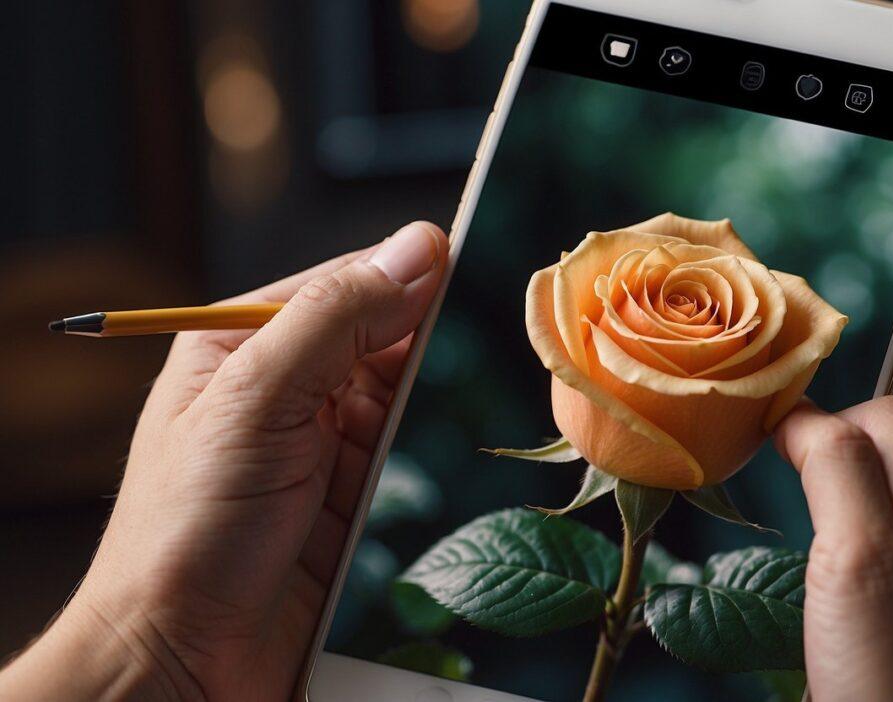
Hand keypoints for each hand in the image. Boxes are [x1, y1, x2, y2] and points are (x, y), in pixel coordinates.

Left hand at [0, 222, 448, 700]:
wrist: (180, 663)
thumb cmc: (186, 532)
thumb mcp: (254, 401)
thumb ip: (334, 318)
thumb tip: (417, 248)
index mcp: (244, 343)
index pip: (344, 284)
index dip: (407, 275)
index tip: (471, 270)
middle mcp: (287, 385)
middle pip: (383, 336)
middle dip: (430, 340)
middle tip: (491, 335)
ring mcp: (324, 442)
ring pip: (407, 394)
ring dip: (438, 400)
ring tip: (476, 399)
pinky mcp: (356, 496)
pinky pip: (414, 453)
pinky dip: (439, 449)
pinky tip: (458, 447)